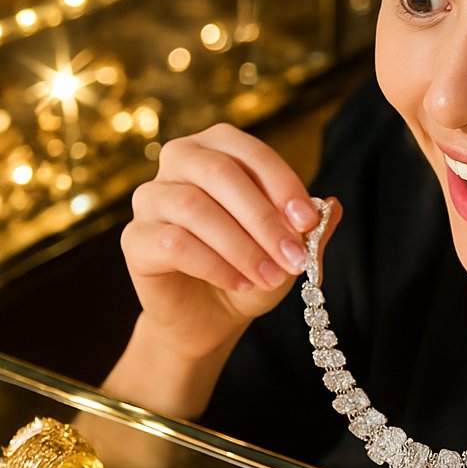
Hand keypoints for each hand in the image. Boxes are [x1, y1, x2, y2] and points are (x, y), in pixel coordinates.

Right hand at [121, 123, 338, 359]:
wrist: (211, 318)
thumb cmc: (250, 270)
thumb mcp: (288, 250)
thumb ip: (309, 228)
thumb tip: (332, 205)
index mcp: (216, 150)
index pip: (248, 151)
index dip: (281, 183)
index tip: (309, 221)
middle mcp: (177, 162)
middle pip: (217, 172)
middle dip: (263, 218)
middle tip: (293, 257)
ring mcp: (150, 199)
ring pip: (192, 207)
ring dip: (240, 246)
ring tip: (269, 278)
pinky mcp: (134, 239)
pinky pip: (172, 242)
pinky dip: (213, 264)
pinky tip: (239, 283)